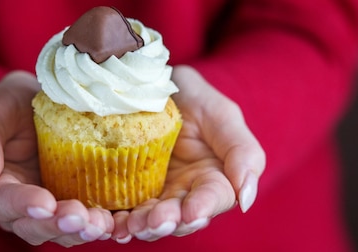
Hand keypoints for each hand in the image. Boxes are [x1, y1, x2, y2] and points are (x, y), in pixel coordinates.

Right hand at [0, 71, 112, 246]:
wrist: (42, 104)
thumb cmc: (11, 105)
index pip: (2, 202)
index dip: (22, 205)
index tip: (44, 202)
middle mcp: (18, 207)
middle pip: (33, 226)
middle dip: (57, 224)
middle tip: (79, 216)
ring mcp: (49, 209)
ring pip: (61, 231)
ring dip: (82, 230)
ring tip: (102, 223)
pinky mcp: (76, 203)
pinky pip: (87, 222)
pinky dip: (102, 225)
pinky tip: (118, 223)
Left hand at [112, 65, 265, 241]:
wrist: (155, 84)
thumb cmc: (197, 99)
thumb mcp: (223, 116)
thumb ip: (243, 154)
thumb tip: (246, 199)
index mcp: (215, 179)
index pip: (213, 199)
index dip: (202, 208)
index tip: (191, 212)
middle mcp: (186, 193)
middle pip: (179, 217)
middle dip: (167, 222)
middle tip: (154, 222)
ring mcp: (156, 194)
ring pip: (151, 218)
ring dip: (141, 225)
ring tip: (130, 225)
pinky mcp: (129, 190)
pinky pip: (124, 209)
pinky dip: (118, 220)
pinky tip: (111, 226)